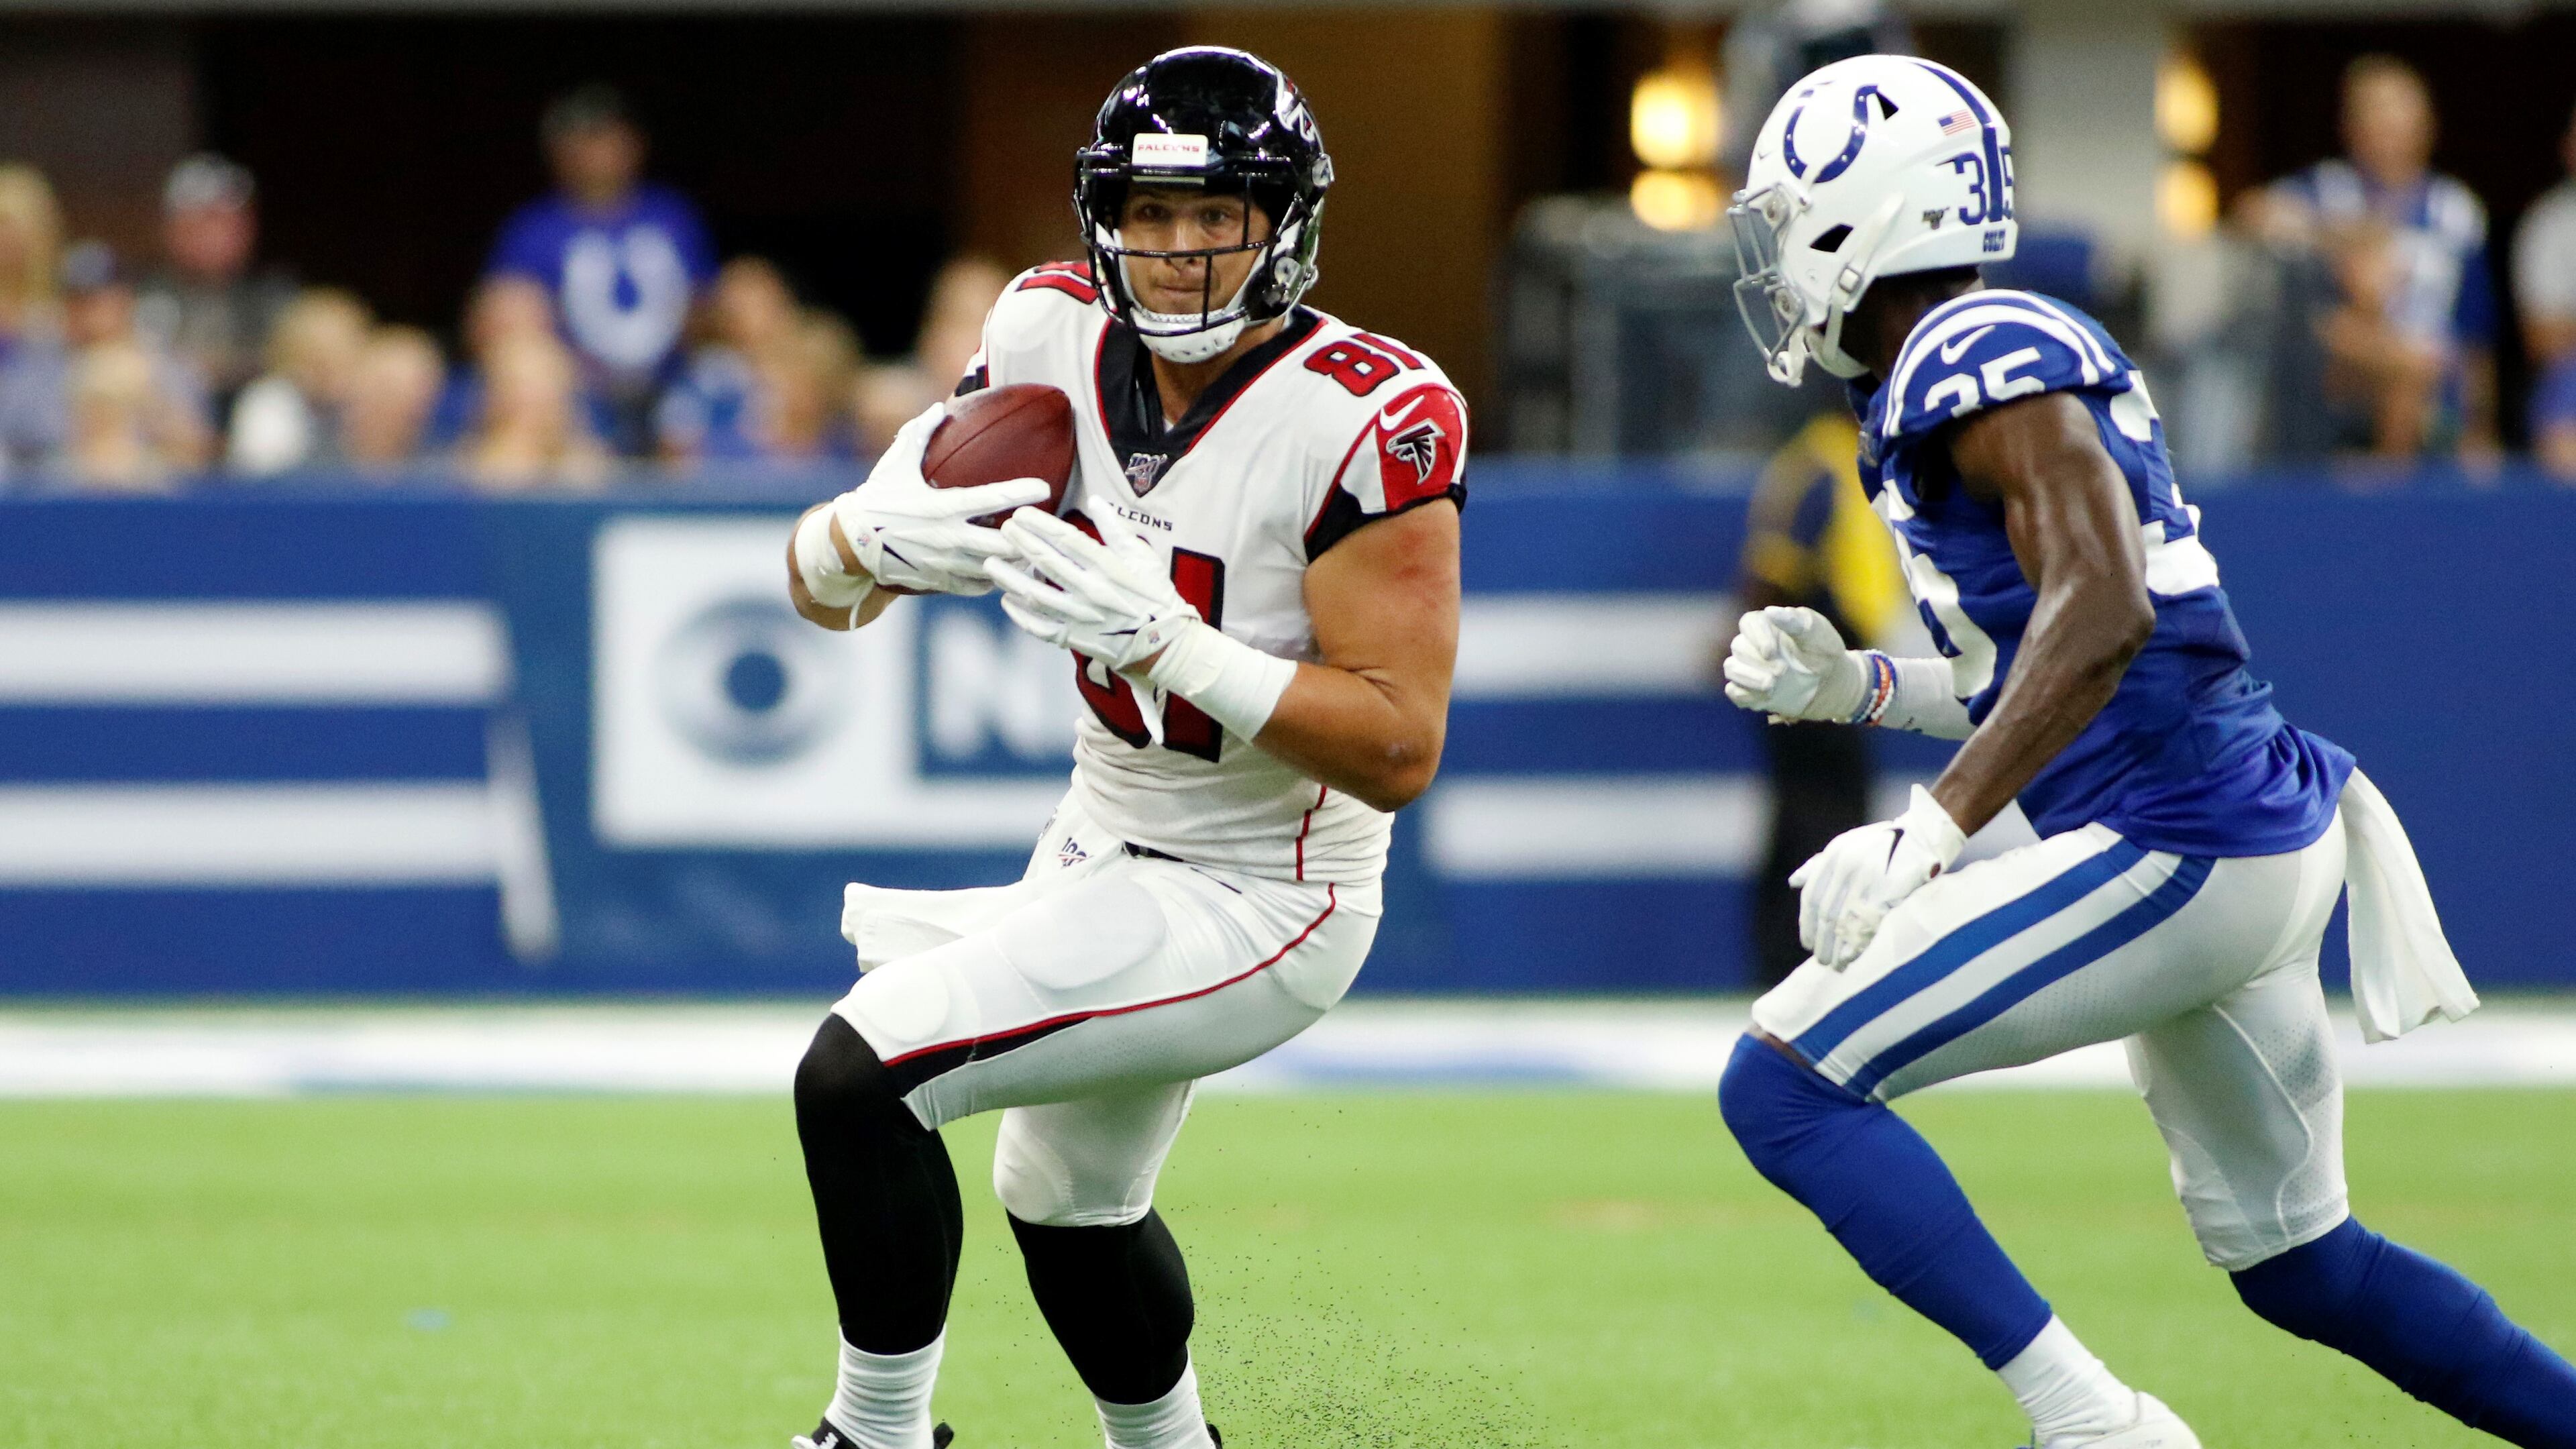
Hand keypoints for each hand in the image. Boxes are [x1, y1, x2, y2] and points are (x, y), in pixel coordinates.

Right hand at [827, 404, 1051, 595]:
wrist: (849, 543)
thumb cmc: (876, 498)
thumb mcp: (896, 462)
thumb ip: (920, 433)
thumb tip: (940, 407)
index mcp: (941, 506)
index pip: (990, 500)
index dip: (1019, 492)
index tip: (1044, 487)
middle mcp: (947, 538)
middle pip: (1003, 545)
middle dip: (1028, 538)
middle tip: (1044, 528)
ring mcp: (945, 564)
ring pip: (995, 569)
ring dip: (1016, 561)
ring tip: (1034, 550)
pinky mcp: (940, 582)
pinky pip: (978, 587)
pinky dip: (995, 580)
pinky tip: (1006, 570)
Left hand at [984, 509, 1200, 673]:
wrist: (1165, 646)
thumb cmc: (1157, 597)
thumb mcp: (1145, 557)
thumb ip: (1117, 529)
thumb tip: (1095, 501)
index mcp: (1109, 569)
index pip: (1068, 540)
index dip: (1041, 525)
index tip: (1021, 514)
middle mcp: (1092, 593)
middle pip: (1048, 564)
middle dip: (1022, 544)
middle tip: (1002, 530)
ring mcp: (1082, 619)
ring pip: (1037, 597)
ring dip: (1012, 579)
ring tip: (992, 563)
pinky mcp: (1076, 640)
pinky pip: (1041, 628)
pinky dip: (1022, 616)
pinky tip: (1007, 601)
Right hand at [1724, 606, 1865, 722]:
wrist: (1830, 682)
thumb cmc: (1823, 651)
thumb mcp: (1817, 633)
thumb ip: (1795, 622)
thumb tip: (1770, 611)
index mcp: (1768, 625)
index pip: (1748, 623)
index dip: (1756, 637)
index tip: (1770, 652)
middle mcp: (1754, 645)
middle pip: (1738, 646)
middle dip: (1757, 661)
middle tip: (1782, 671)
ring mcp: (1750, 668)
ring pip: (1731, 669)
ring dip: (1748, 678)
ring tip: (1771, 685)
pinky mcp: (1750, 690)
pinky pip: (1734, 692)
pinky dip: (1746, 695)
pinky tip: (1767, 697)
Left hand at [1789, 785, 1966, 968]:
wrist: (1923, 835)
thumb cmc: (1882, 843)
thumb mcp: (1846, 844)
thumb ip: (1819, 864)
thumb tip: (1794, 882)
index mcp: (1834, 855)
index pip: (1812, 897)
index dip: (1807, 925)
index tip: (1807, 944)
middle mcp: (1847, 865)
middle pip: (1827, 914)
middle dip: (1822, 942)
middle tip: (1822, 961)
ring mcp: (1868, 877)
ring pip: (1845, 922)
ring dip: (1838, 948)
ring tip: (1836, 965)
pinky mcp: (1889, 889)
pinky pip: (1868, 922)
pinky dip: (1858, 943)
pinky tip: (1853, 957)